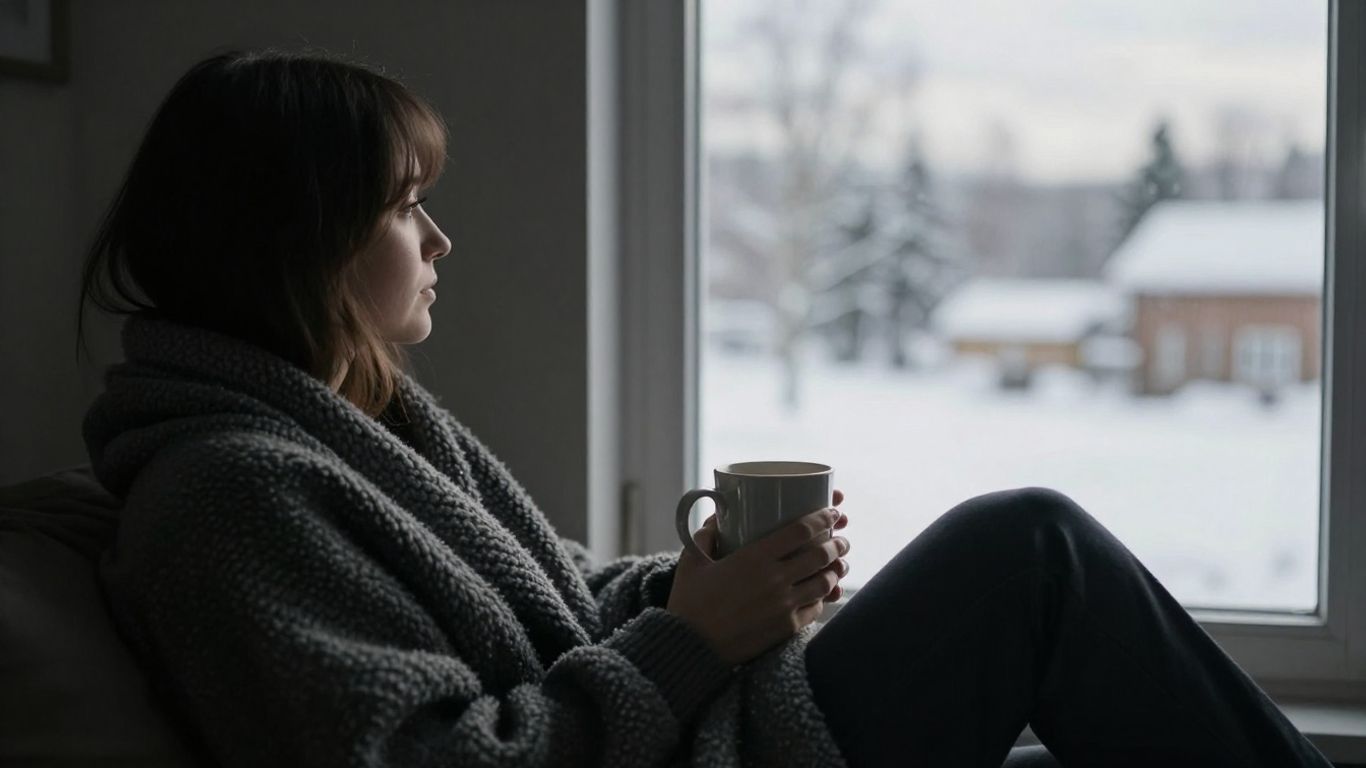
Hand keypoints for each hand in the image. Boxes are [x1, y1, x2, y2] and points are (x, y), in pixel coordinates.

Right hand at [666, 490, 850, 666]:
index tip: (831, 511)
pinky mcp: (786, 628)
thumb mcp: (692, 561)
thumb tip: (718, 516)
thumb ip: (706, 534)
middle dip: (836, 543)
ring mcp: (784, 605)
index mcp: (754, 557)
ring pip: (824, 582)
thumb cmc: (689, 601)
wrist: (691, 647)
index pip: (800, 530)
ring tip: (837, 564)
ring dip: (835, 570)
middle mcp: (775, 580)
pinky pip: (815, 608)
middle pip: (820, 554)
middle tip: (840, 539)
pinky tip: (820, 592)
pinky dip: (822, 597)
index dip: (821, 517)